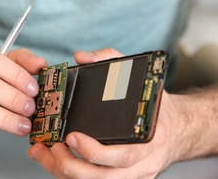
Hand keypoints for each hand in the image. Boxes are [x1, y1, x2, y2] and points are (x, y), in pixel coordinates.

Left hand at [28, 48, 177, 177]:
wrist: (178, 129)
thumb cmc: (156, 107)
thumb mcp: (139, 77)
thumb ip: (110, 61)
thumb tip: (82, 57)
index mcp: (148, 138)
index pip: (122, 155)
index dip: (94, 151)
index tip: (72, 136)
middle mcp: (141, 162)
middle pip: (103, 176)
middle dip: (71, 164)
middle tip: (53, 146)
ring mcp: (132, 174)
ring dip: (64, 171)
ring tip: (46, 153)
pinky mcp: (124, 178)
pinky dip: (70, 175)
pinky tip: (54, 160)